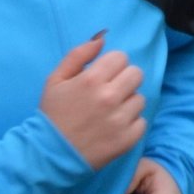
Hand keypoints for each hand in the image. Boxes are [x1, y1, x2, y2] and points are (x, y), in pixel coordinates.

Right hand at [39, 34, 144, 168]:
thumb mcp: (55, 79)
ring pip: (140, 98)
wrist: (51, 154)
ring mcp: (121, 120)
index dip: (111, 65)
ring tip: (110, 112)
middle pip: (136, 74)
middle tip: (110, 92)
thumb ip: (78, 55)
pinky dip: (131, 123)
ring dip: (127, 103)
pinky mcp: (127, 139)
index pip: (121, 58)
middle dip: (123, 80)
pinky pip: (141, 121)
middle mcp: (110, 97)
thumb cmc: (53, 114)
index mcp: (92, 79)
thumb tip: (102, 39)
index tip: (103, 76)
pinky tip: (114, 127)